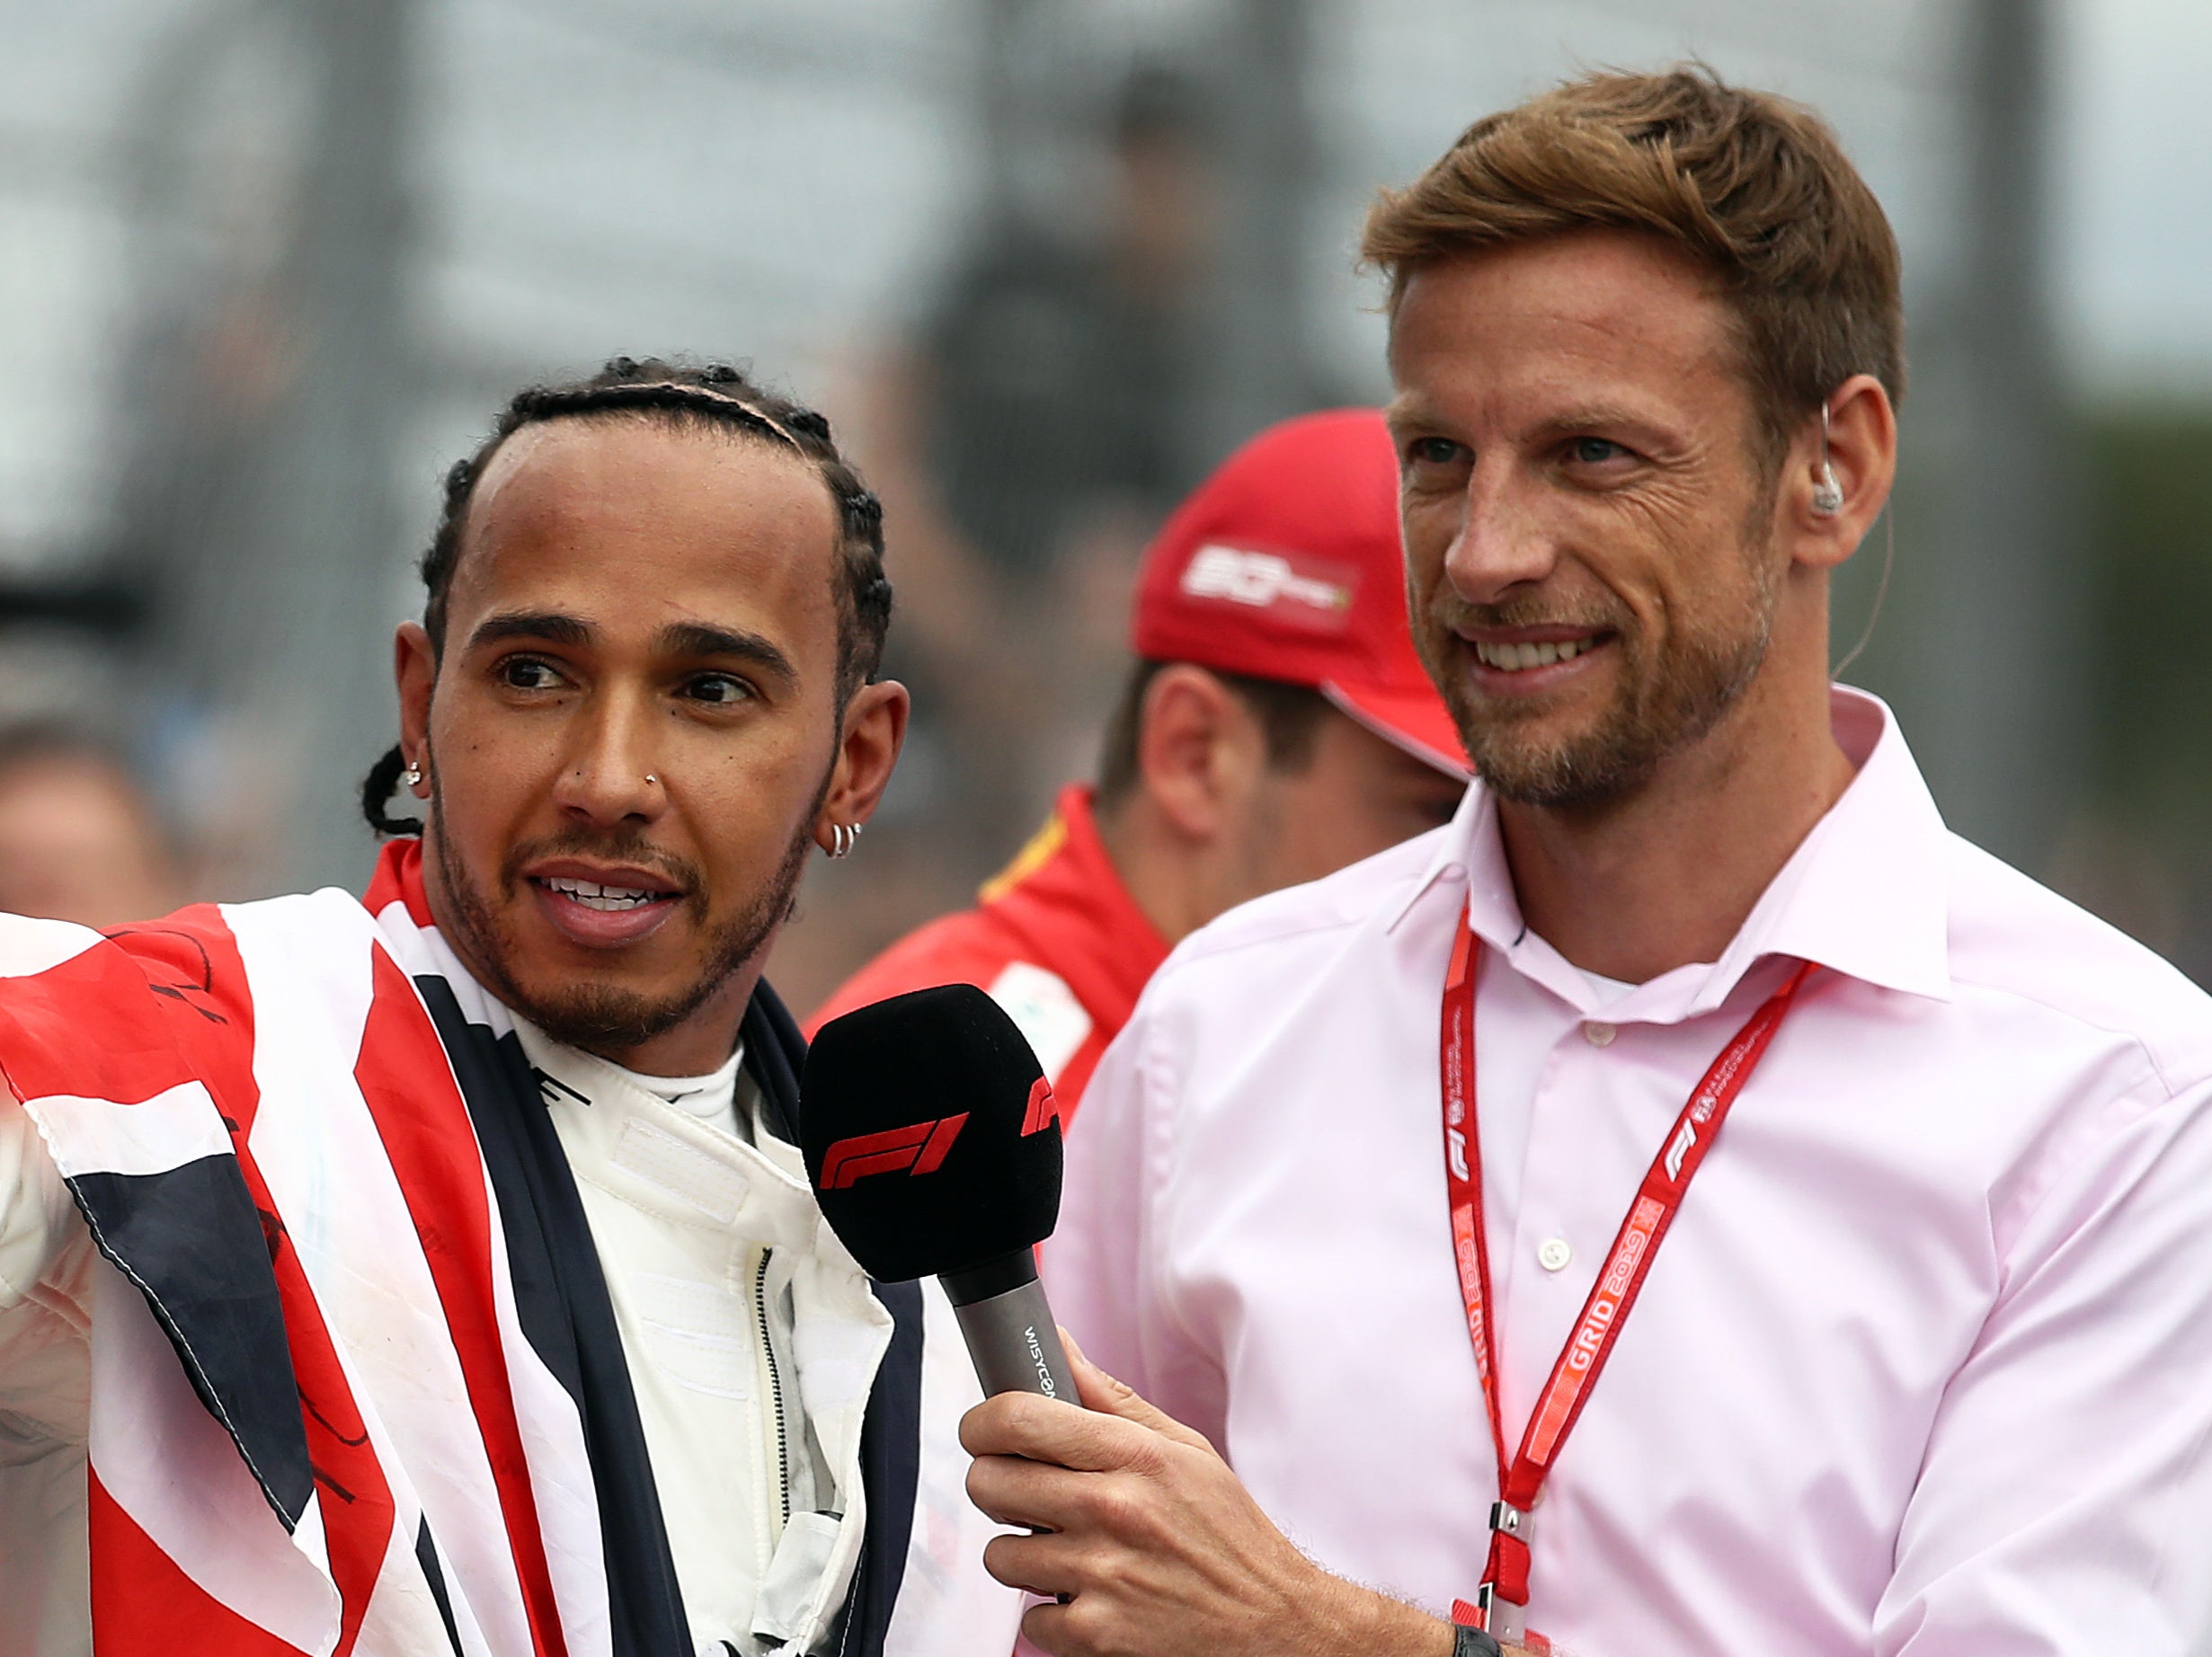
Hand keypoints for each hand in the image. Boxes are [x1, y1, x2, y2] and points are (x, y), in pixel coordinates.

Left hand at [961, 1332, 1454, 1656]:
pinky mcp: (1098, 1635)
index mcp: (1134, 1455)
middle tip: (1023, 1494)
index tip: (983, 1431)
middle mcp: (1113, 1509)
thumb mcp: (1183, 1449)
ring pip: (1000, 1556)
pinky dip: (1052, 1613)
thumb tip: (1056, 1342)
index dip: (982, 1422)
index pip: (1017, 1418)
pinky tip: (1091, 1598)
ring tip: (1065, 1551)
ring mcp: (1102, 1574)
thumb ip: (1108, 1398)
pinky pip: (1030, 1618)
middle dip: (996, 1487)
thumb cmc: (1227, 1533)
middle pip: (991, 1483)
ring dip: (1022, 1556)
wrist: (1274, 1624)